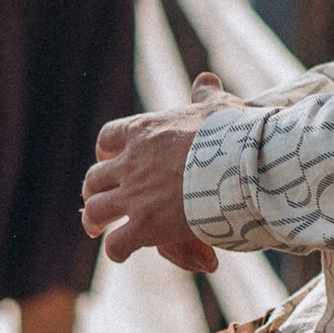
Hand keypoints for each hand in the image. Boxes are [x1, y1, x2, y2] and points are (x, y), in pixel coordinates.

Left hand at [81, 76, 226, 269]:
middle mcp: (131, 163)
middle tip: (97, 198)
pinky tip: (121, 252)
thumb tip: (206, 80)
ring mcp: (135, 196)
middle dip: (94, 189)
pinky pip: (117, 243)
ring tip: (96, 229)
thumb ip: (205, 96)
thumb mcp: (218, 108)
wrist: (241, 166)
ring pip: (96, 210)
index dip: (105, 151)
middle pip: (95, 177)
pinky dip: (116, 249)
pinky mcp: (145, 226)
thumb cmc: (233, 134)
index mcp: (144, 132)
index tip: (109, 159)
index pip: (108, 138)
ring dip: (93, 221)